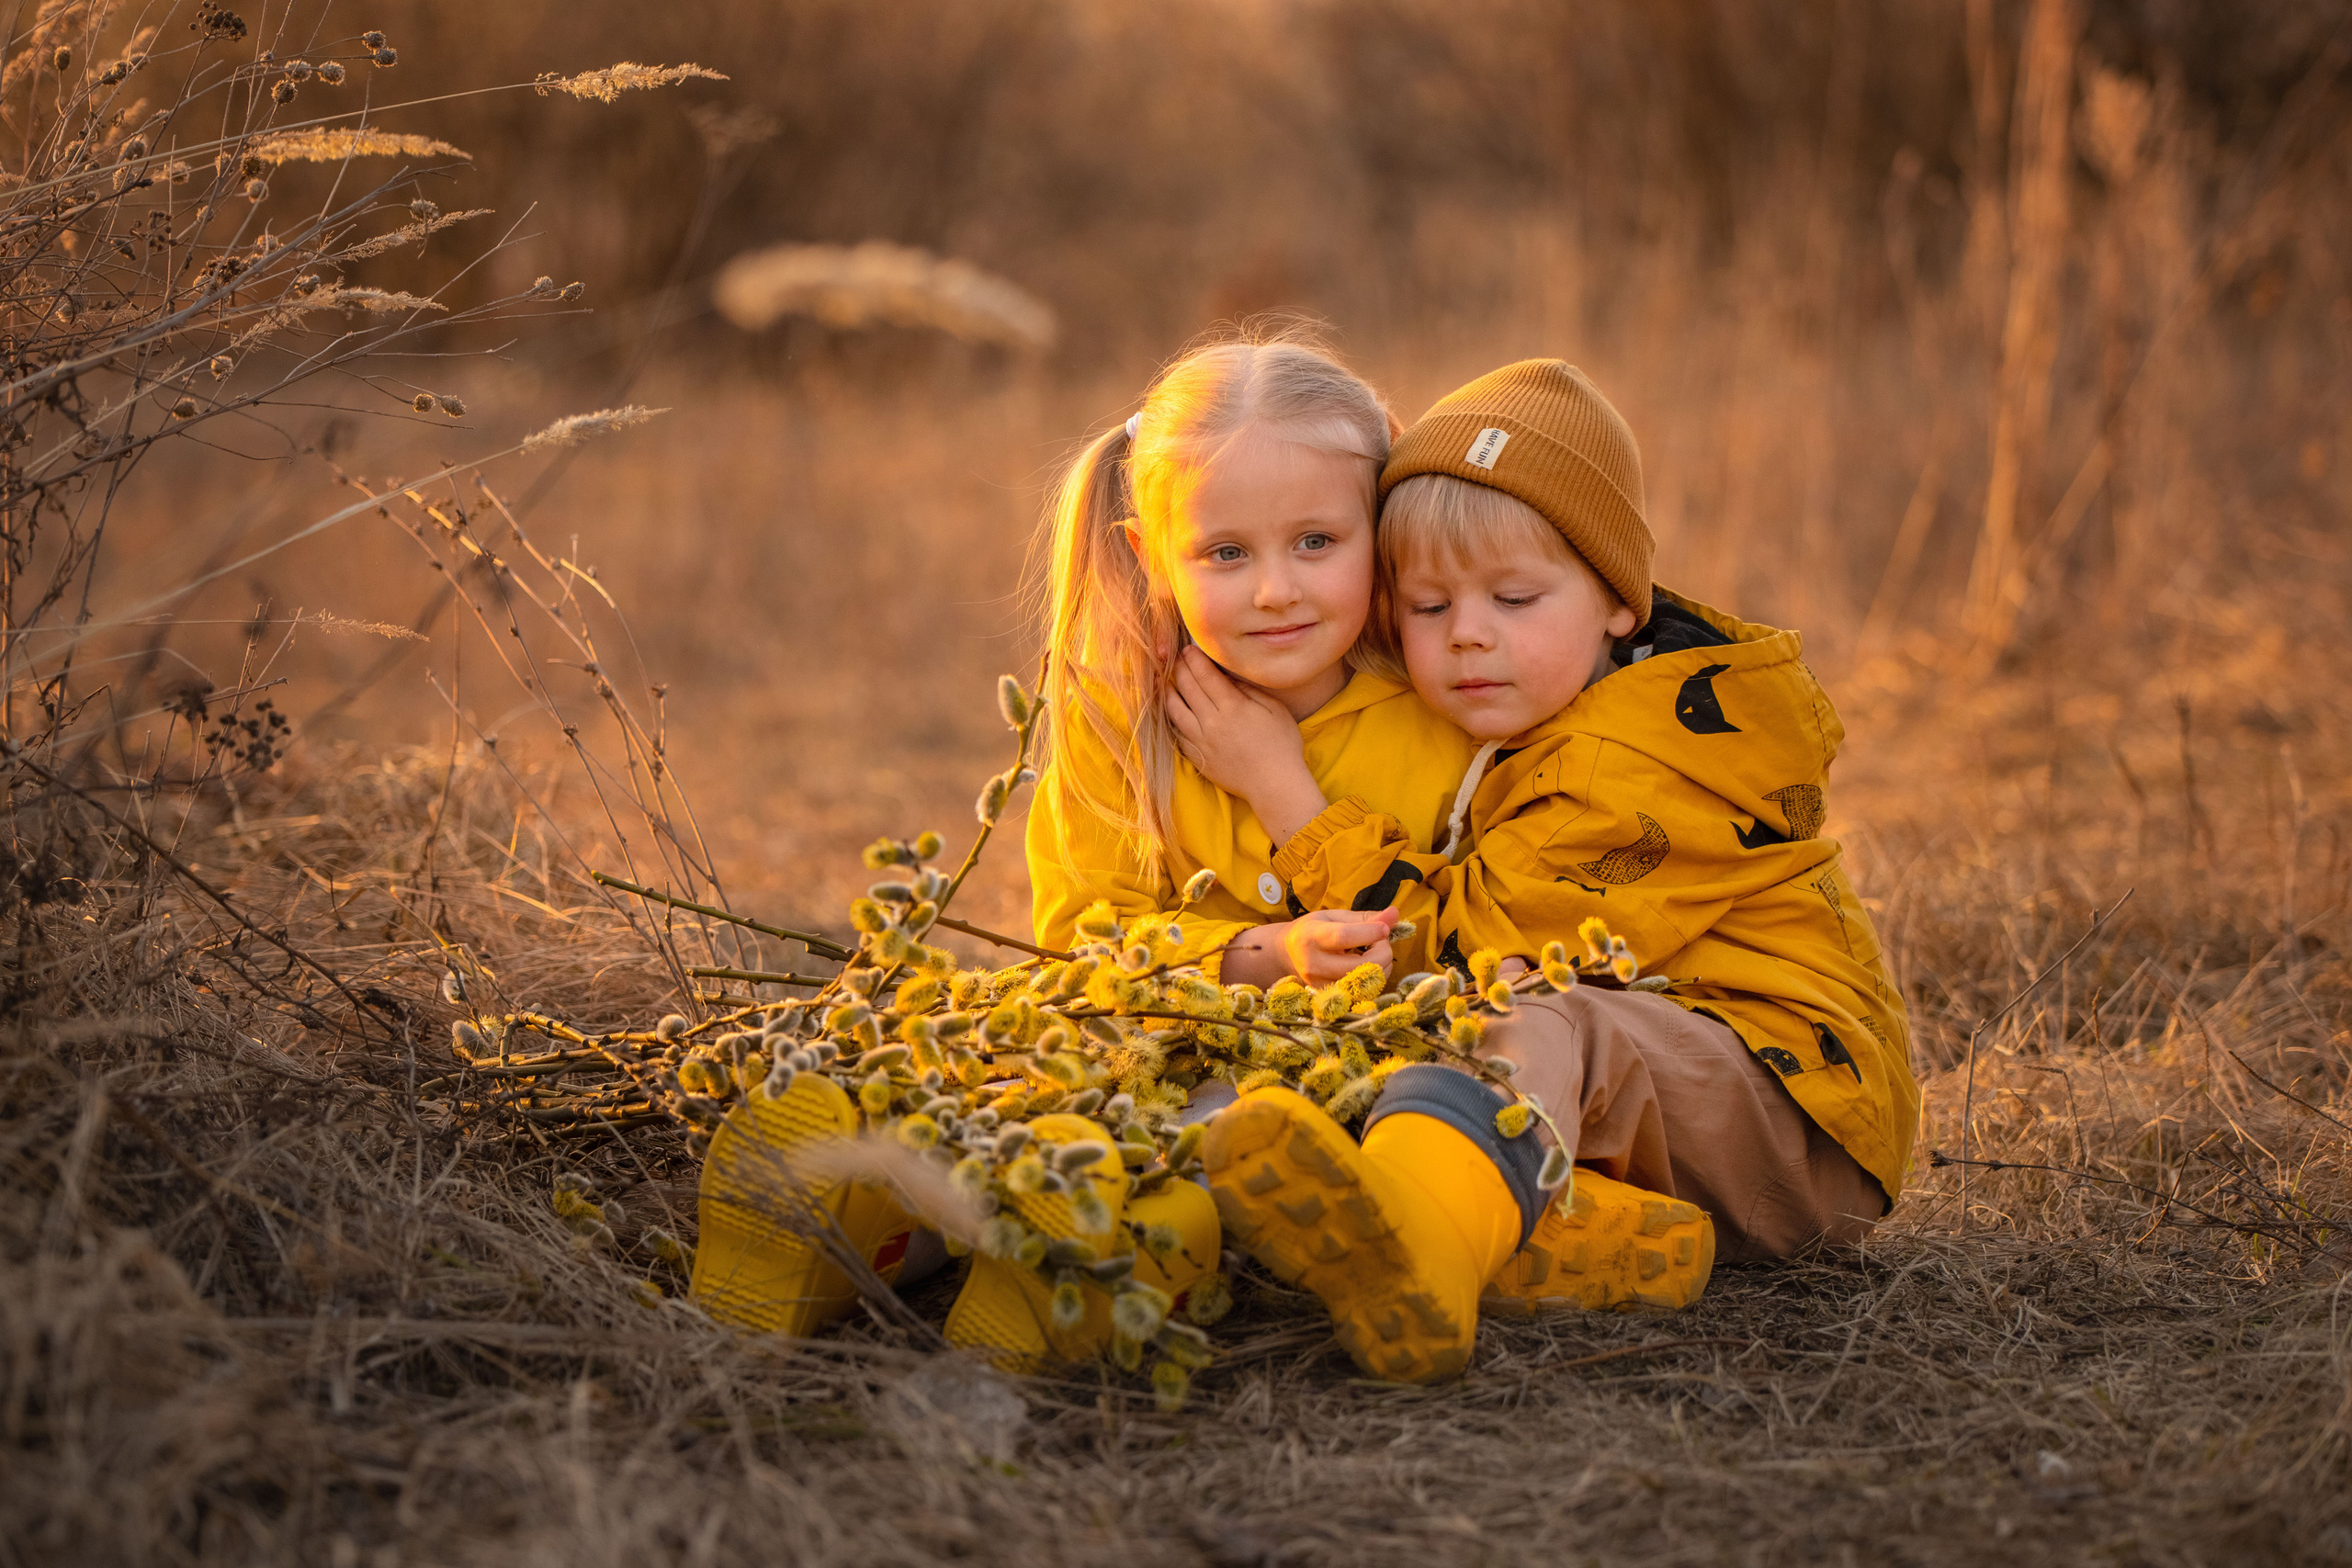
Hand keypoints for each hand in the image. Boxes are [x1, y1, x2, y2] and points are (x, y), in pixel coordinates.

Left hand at [1166, 647, 1327, 845]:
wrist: (1274, 785)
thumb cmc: (1282, 746)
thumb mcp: (1274, 709)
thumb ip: (1248, 690)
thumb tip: (1228, 675)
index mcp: (1233, 707)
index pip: (1205, 675)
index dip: (1195, 658)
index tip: (1189, 648)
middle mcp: (1212, 722)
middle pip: (1188, 687)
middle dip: (1180, 668)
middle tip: (1177, 658)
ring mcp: (1201, 741)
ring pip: (1174, 710)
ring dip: (1167, 691)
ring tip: (1165, 680)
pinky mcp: (1197, 757)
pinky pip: (1176, 733)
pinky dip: (1171, 718)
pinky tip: (1170, 709)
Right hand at [1219, 907, 1398, 986]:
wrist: (1287, 955)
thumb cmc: (1313, 930)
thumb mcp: (1334, 917)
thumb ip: (1365, 917)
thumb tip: (1395, 914)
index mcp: (1312, 936)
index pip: (1344, 937)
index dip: (1370, 933)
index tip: (1385, 928)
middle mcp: (1314, 964)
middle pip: (1361, 965)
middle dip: (1383, 951)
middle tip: (1382, 939)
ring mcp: (1321, 985)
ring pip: (1367, 982)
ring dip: (1382, 965)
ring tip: (1374, 951)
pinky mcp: (1330, 998)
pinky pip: (1364, 992)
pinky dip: (1375, 978)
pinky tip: (1368, 965)